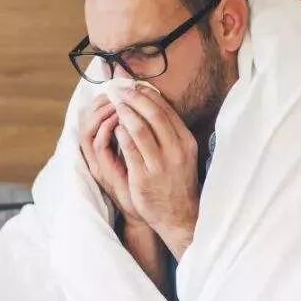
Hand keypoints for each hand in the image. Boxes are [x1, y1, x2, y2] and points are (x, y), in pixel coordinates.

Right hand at [77, 94, 143, 225]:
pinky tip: (119, 117)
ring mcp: (98, 163)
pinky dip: (106, 127)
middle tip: (117, 88)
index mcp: (106, 148)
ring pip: (88, 128)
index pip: (95, 115)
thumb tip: (145, 109)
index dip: (105, 98)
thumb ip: (139, 134)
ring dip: (102, 111)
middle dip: (102, 100)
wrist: (152, 213)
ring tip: (117, 99)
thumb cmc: (150, 184)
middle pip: (87, 117)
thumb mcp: (144, 156)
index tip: (120, 85)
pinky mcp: (103, 171)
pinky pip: (98, 143)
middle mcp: (98, 154)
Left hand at [114, 87, 200, 258]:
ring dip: (125, 112)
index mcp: (186, 141)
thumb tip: (154, 105)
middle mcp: (176, 150)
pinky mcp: (144, 177)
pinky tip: (113, 126)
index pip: (166, 110)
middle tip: (119, 88)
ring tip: (114, 103)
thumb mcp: (182, 155)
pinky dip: (120, 134)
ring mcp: (160, 164)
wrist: (179, 216)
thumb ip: (170, 133)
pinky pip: (130, 149)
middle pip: (153, 114)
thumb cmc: (177, 183)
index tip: (133, 84)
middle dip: (134, 97)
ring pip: (140, 129)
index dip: (147, 94)